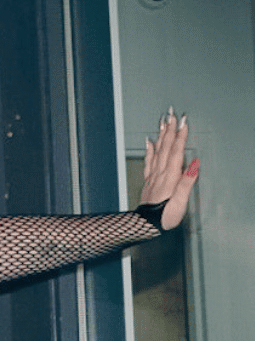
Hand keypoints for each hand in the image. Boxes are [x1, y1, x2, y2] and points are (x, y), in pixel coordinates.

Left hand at [141, 108, 199, 228]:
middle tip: (171, 114)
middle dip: (169, 130)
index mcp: (170, 177)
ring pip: (157, 152)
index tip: (183, 122)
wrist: (145, 226)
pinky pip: (148, 161)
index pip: (176, 152)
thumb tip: (195, 164)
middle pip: (165, 148)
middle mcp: (160, 174)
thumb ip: (187, 182)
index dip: (180, 136)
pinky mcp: (148, 181)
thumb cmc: (164, 216)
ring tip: (162, 122)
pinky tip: (149, 141)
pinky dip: (150, 150)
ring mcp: (153, 177)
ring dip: (160, 136)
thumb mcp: (180, 202)